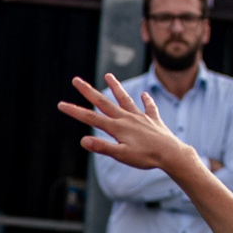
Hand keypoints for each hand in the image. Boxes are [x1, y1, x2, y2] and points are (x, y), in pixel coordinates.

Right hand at [60, 73, 199, 171]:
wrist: (171, 154)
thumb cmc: (146, 157)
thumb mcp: (121, 155)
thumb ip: (102, 147)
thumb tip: (83, 140)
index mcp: (117, 127)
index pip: (91, 117)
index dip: (74, 111)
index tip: (61, 104)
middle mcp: (127, 118)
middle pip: (104, 102)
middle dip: (88, 91)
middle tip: (76, 80)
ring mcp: (140, 117)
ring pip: (125, 99)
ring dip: (116, 87)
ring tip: (108, 76)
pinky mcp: (153, 120)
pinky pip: (148, 108)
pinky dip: (146, 101)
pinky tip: (144, 95)